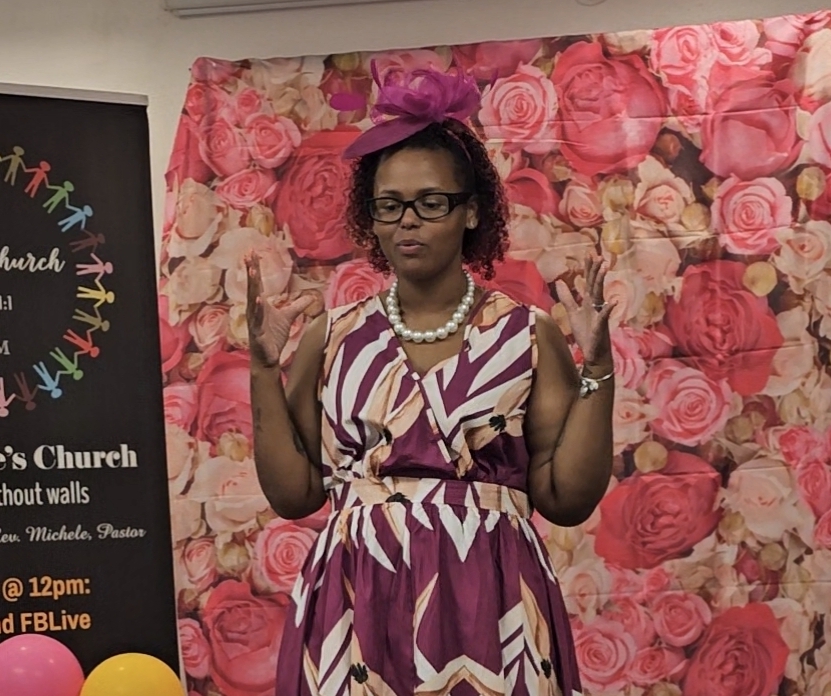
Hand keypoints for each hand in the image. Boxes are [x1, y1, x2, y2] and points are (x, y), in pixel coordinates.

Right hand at [246, 252, 312, 367]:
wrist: (268, 358)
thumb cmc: (273, 336)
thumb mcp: (288, 317)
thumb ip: (298, 305)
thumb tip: (311, 296)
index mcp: (260, 304)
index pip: (257, 283)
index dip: (254, 267)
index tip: (251, 252)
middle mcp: (254, 310)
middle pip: (252, 287)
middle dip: (250, 271)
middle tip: (248, 254)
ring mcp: (254, 321)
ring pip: (252, 301)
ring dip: (252, 286)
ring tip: (252, 272)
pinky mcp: (257, 333)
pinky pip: (256, 320)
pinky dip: (257, 309)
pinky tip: (258, 299)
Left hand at [554, 255, 615, 367]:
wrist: (593, 352)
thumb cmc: (585, 332)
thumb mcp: (573, 312)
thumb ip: (567, 297)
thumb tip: (560, 281)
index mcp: (589, 302)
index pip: (588, 281)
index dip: (588, 268)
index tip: (589, 253)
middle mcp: (595, 305)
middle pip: (595, 284)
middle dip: (596, 270)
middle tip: (599, 255)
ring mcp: (599, 315)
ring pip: (600, 295)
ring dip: (601, 282)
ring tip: (604, 268)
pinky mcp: (600, 326)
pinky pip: (605, 316)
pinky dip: (608, 309)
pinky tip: (613, 301)